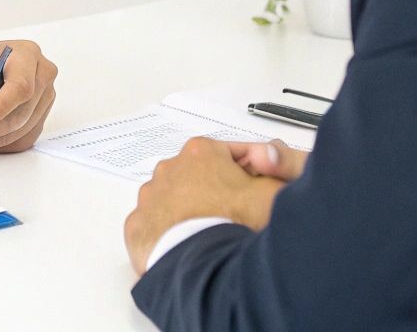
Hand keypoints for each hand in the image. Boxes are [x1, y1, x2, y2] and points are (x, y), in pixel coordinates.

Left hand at [123, 138, 302, 274]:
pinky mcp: (137, 226)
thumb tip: (275, 169)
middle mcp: (169, 168)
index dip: (249, 174)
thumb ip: (279, 173)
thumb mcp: (273, 193)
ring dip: (190, 212)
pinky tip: (187, 246)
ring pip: (175, 200)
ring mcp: (149, 197)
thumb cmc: (235, 224)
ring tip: (211, 234)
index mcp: (201, 151)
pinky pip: (156, 226)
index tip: (257, 192)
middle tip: (235, 217)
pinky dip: (169, 234)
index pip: (231, 156)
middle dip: (216, 192)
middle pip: (200, 177)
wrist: (205, 264)